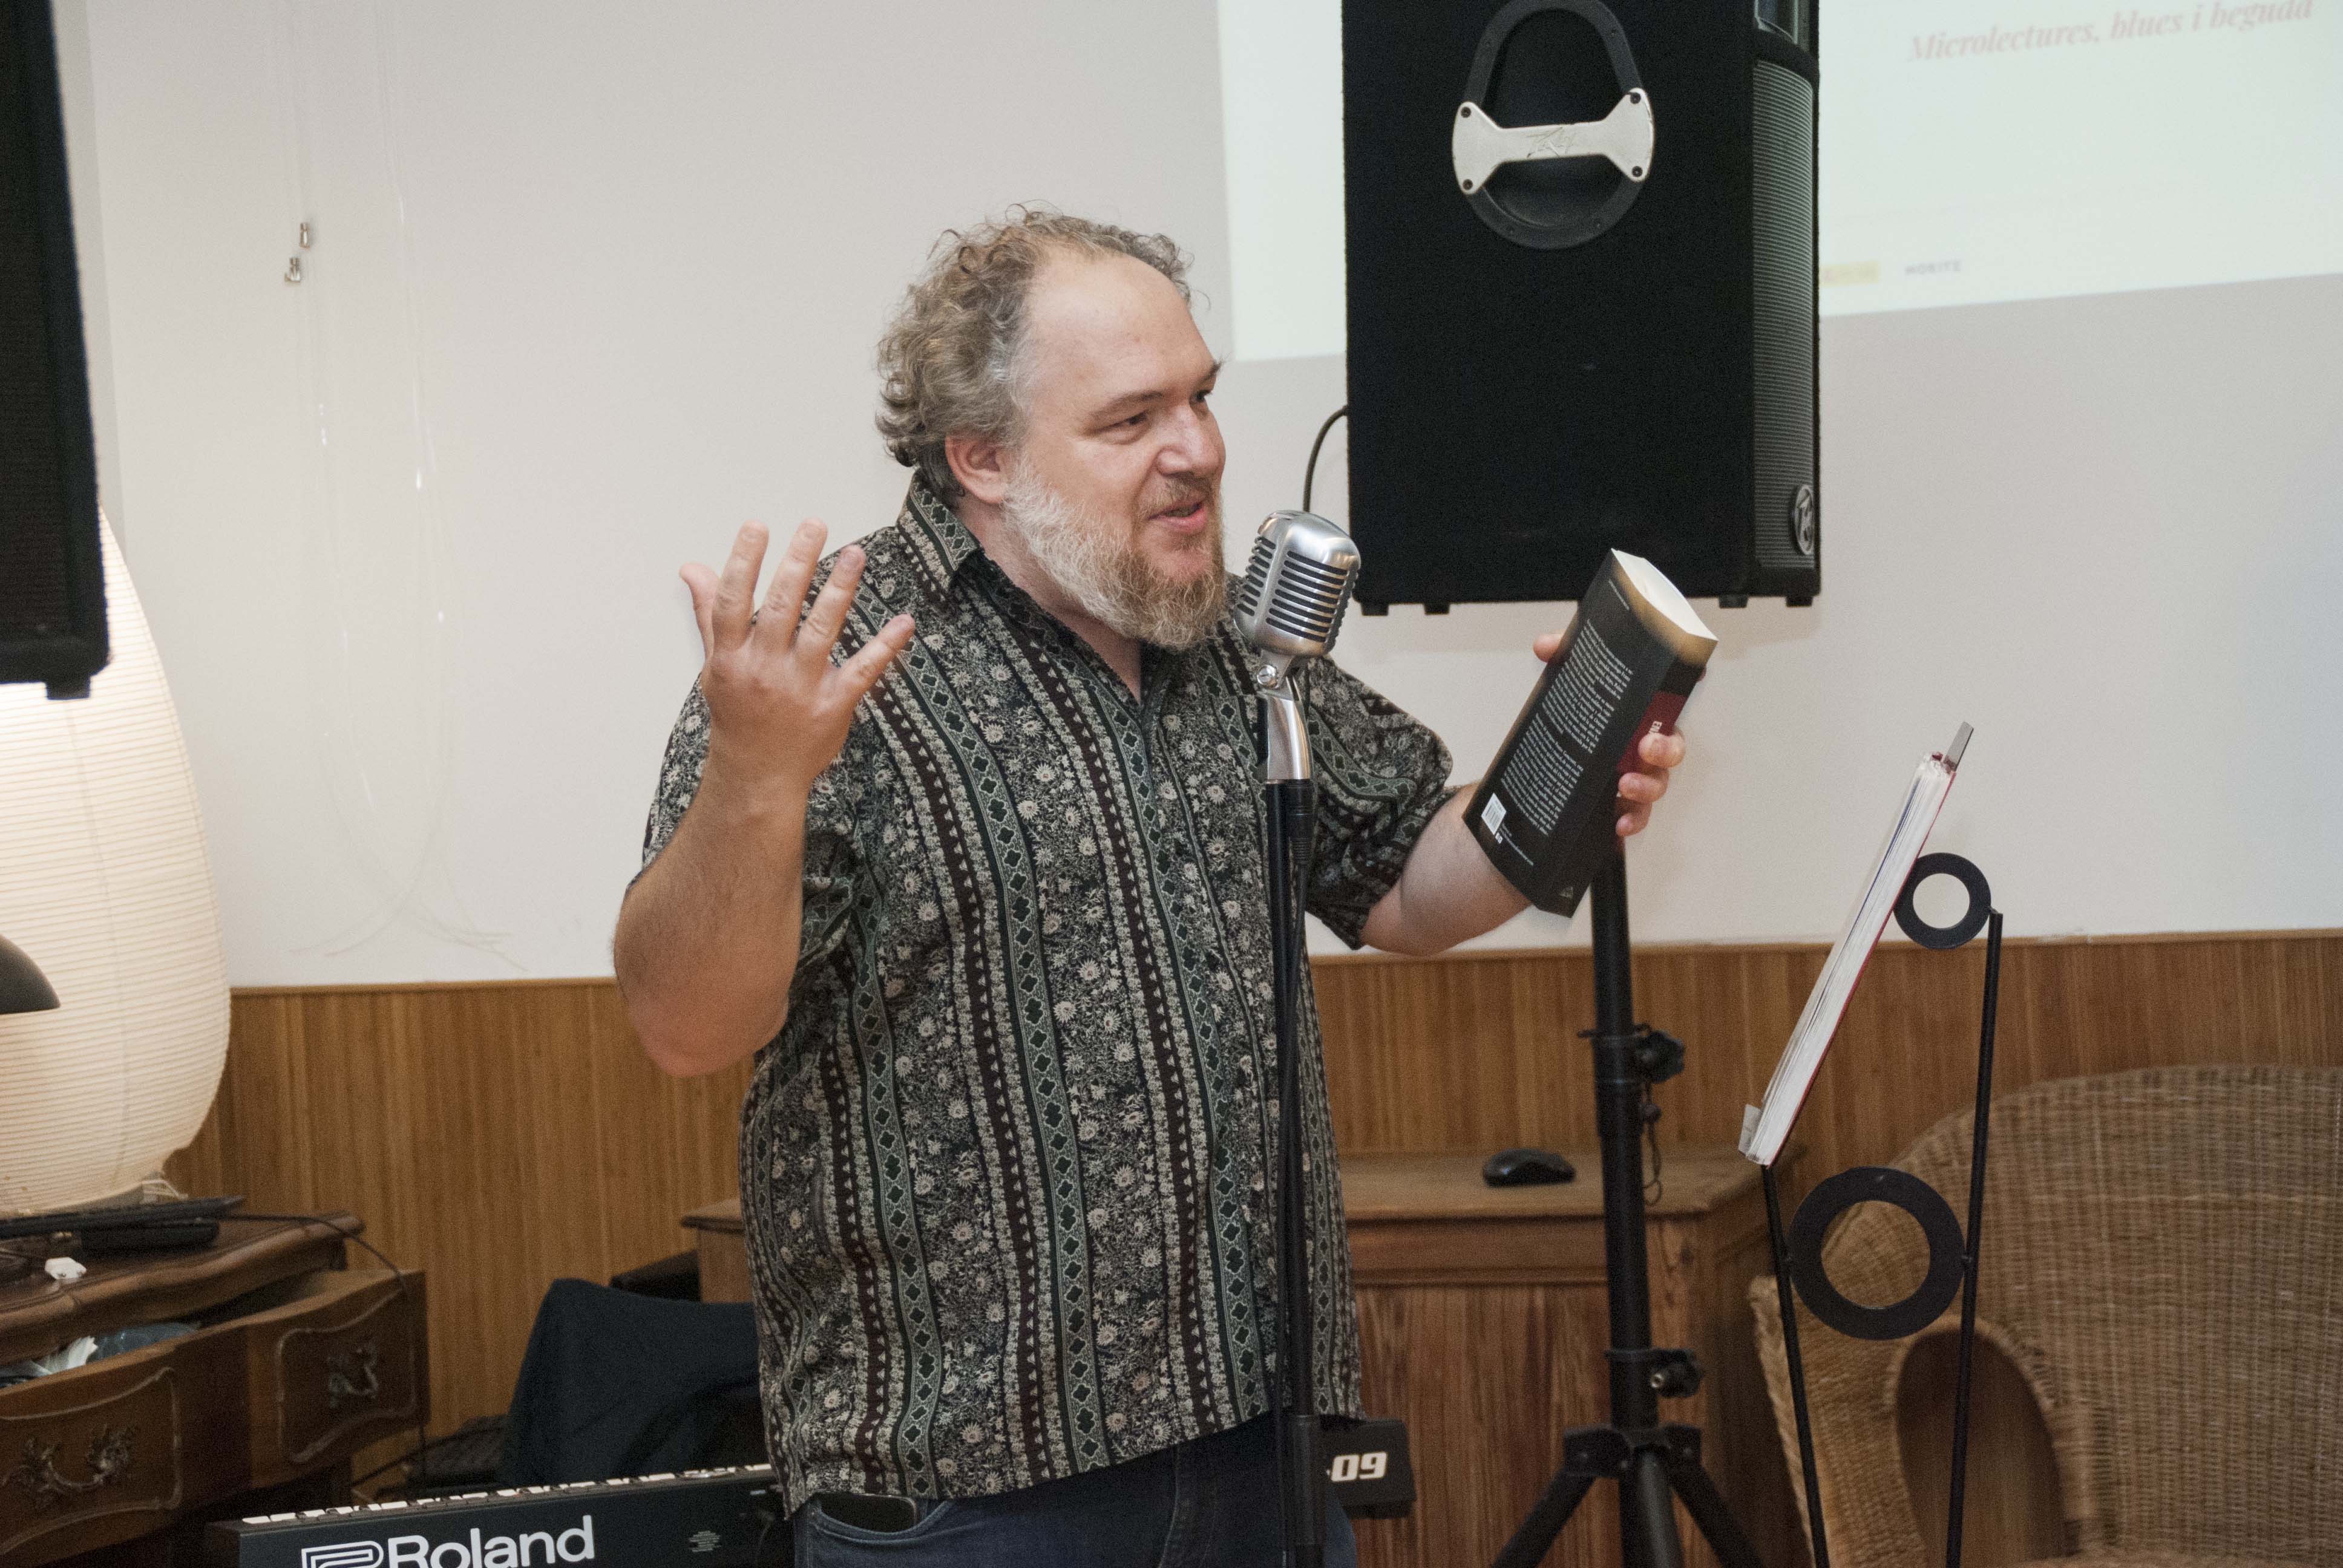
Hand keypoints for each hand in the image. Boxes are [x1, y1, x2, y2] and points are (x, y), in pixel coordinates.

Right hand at [680, 519, 914, 798]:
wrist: (757, 775)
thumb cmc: (738, 714)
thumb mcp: (716, 666)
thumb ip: (710, 614)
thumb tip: (693, 568)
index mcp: (732, 658)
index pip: (734, 602)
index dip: (744, 562)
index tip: (757, 526)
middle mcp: (764, 669)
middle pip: (781, 608)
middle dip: (798, 563)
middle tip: (815, 525)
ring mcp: (800, 688)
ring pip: (821, 631)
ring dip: (840, 590)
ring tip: (855, 553)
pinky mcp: (833, 706)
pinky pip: (863, 671)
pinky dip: (885, 647)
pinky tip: (904, 622)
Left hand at [1530, 630, 1687, 838]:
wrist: (1548, 758)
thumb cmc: (1575, 719)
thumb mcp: (1568, 682)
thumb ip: (1562, 657)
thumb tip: (1547, 645)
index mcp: (1641, 712)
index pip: (1673, 695)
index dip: (1690, 683)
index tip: (1696, 676)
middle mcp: (1644, 745)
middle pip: (1672, 747)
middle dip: (1666, 748)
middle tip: (1648, 746)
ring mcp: (1637, 774)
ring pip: (1657, 784)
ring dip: (1647, 787)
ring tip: (1625, 785)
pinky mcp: (1622, 802)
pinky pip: (1636, 815)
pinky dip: (1632, 821)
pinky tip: (1619, 823)